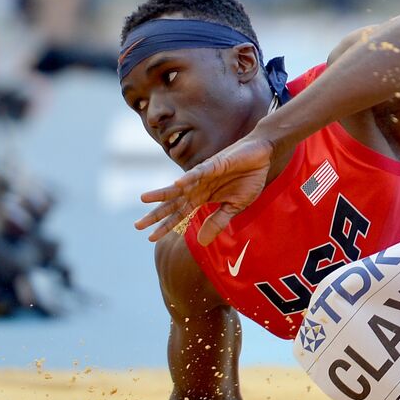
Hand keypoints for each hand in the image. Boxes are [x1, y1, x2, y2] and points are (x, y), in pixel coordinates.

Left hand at [135, 134, 274, 244]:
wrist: (262, 156)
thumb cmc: (248, 178)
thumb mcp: (235, 207)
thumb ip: (218, 222)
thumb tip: (201, 242)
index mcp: (203, 197)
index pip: (180, 214)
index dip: (166, 226)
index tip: (150, 238)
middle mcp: (198, 187)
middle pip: (173, 203)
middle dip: (156, 214)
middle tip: (137, 226)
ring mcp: (204, 175)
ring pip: (179, 187)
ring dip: (162, 193)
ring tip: (144, 199)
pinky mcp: (214, 164)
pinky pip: (199, 172)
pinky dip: (189, 177)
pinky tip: (178, 184)